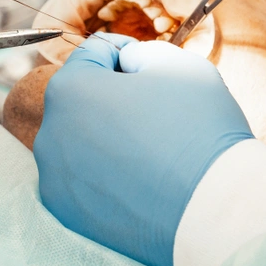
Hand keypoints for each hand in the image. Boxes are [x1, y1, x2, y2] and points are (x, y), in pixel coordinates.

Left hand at [34, 35, 252, 265]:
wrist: (215, 210)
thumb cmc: (199, 129)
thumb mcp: (177, 63)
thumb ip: (140, 53)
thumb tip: (125, 64)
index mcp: (70, 88)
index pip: (93, 54)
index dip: (127, 54)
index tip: (152, 70)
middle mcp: (50, 132)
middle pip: (82, 98)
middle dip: (113, 97)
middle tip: (155, 111)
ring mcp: (55, 178)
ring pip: (82, 138)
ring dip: (108, 134)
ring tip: (150, 147)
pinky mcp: (67, 212)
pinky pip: (83, 176)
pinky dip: (106, 171)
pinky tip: (141, 177)